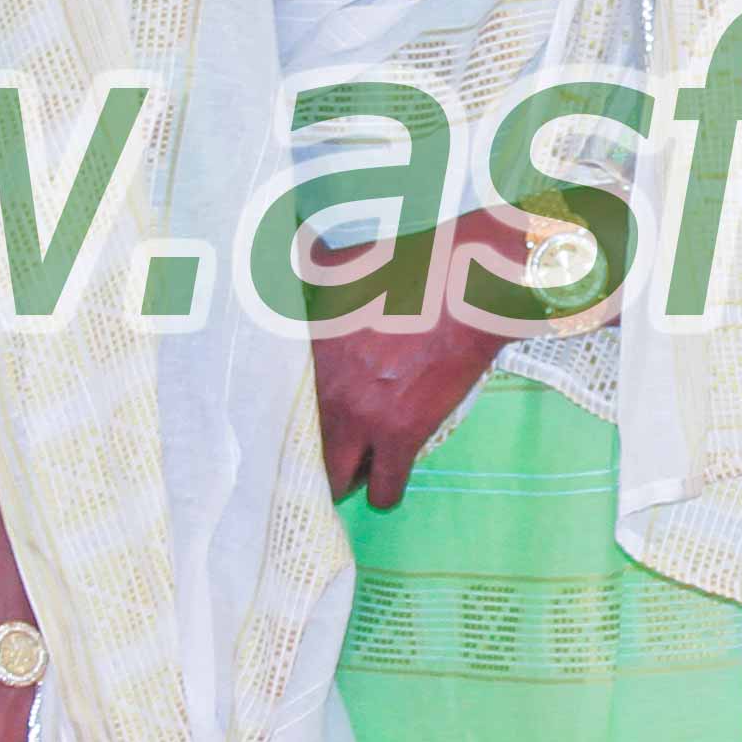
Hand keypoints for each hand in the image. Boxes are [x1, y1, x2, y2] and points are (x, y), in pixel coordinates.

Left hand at [304, 209, 537, 507]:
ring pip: (340, 480)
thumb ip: (309, 266)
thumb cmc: (408, 270)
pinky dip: (385, 493)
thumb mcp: (343, 262)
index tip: (298, 425)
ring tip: (356, 475)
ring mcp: (362, 418)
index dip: (285, 421)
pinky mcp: (402, 436)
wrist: (464, 288)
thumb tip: (292, 247)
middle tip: (326, 456)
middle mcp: (326, 393)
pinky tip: (386, 487)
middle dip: (311, 460)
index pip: (276, 408)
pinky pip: (385, 488)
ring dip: (348, 480)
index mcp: (308, 355)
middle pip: (302, 452)